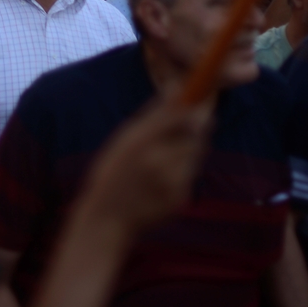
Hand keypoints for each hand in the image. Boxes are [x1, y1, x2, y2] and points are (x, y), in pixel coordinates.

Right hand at [77, 97, 211, 235]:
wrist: (107, 219)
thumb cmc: (112, 172)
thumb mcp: (124, 139)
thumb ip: (153, 115)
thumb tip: (178, 87)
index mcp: (140, 142)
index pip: (182, 116)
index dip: (196, 106)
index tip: (200, 100)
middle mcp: (159, 162)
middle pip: (196, 134)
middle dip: (195, 127)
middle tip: (184, 126)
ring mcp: (172, 183)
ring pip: (197, 154)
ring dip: (189, 149)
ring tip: (164, 156)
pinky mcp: (181, 199)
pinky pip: (191, 175)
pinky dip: (183, 171)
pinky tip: (161, 179)